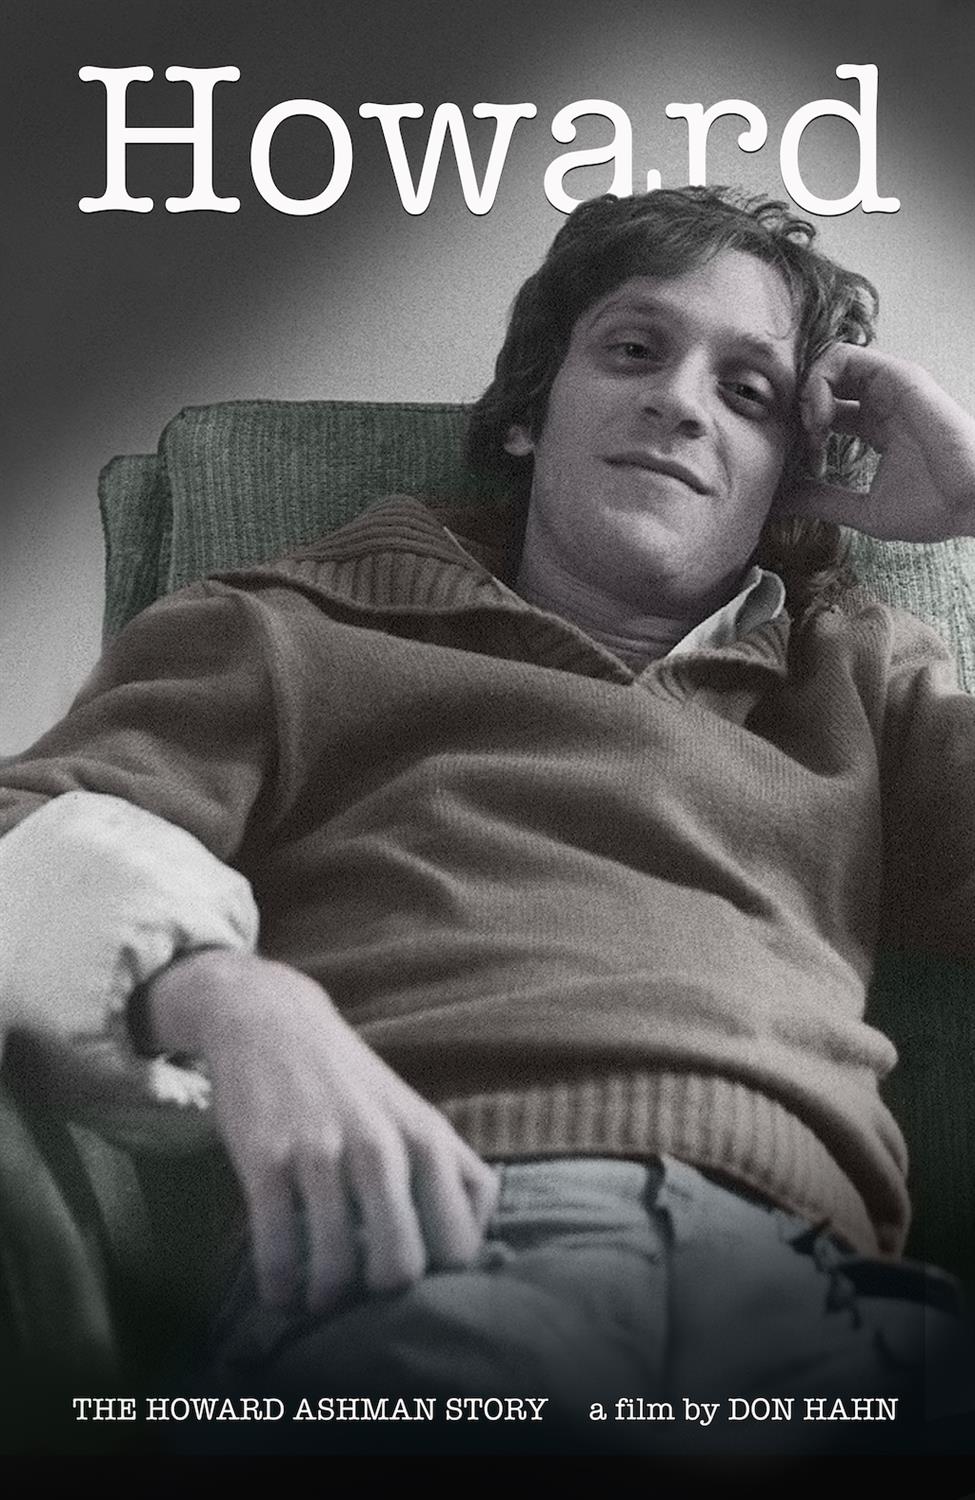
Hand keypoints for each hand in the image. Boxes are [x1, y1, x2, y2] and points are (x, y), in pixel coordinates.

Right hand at [145, 950, 498, 1314]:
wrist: (272, 1020)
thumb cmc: (353, 1085)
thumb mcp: (416, 1116)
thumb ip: (455, 1174)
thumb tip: (481, 1250)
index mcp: (427, 1139)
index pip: (458, 1244)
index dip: (440, 1283)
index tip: (416, 1287)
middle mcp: (381, 1146)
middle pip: (401, 1268)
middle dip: (380, 1301)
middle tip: (363, 1298)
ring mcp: (321, 1152)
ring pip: (337, 1267)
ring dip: (325, 1300)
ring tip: (319, 1299)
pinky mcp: (266, 1158)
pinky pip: (276, 1250)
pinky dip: (279, 1287)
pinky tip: (280, 1290)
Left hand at [781, 344, 974, 541]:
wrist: (973, 504)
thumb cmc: (933, 510)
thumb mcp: (863, 510)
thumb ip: (821, 500)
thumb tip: (777, 501)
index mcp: (876, 429)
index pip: (826, 412)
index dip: (801, 432)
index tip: (798, 464)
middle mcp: (881, 403)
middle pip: (823, 385)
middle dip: (798, 409)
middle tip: (799, 443)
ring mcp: (890, 387)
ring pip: (828, 363)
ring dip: (806, 393)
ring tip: (811, 428)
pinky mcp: (898, 376)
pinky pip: (842, 356)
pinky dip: (818, 382)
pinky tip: (820, 418)